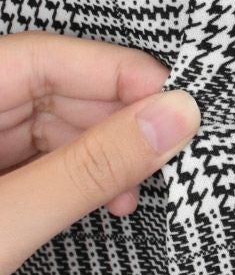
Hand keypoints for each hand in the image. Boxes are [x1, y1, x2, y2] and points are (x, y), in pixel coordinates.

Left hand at [0, 30, 199, 274]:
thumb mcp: (15, 217)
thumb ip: (92, 167)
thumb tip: (171, 120)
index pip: (47, 57)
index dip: (118, 75)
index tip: (178, 102)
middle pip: (54, 90)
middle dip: (115, 126)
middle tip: (166, 156)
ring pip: (51, 126)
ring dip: (101, 159)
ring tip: (130, 194)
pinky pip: (41, 158)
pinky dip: (77, 178)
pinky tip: (104, 199)